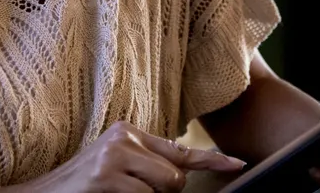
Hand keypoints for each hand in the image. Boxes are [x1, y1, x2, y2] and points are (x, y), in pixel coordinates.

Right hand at [40, 121, 245, 192]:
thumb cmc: (82, 187)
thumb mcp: (116, 166)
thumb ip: (147, 163)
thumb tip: (181, 172)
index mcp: (128, 132)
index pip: (180, 150)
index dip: (212, 160)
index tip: (237, 164)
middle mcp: (123, 138)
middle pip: (176, 176)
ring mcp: (114, 157)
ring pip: (165, 189)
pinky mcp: (106, 178)